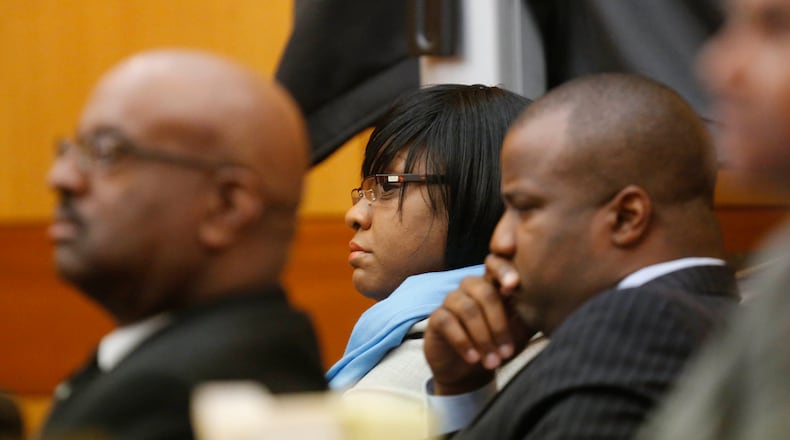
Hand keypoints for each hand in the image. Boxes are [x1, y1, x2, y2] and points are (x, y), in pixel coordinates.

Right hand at [424, 254, 535, 394]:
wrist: (471, 370)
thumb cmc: (500, 344)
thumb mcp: (521, 329)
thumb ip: (533, 312)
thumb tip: (554, 303)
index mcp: (495, 284)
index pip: (496, 264)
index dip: (504, 270)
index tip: (514, 286)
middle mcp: (472, 287)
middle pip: (485, 292)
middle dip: (499, 324)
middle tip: (508, 351)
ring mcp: (452, 300)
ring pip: (467, 309)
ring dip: (483, 338)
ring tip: (493, 362)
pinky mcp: (437, 318)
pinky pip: (448, 322)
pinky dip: (464, 342)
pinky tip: (474, 359)